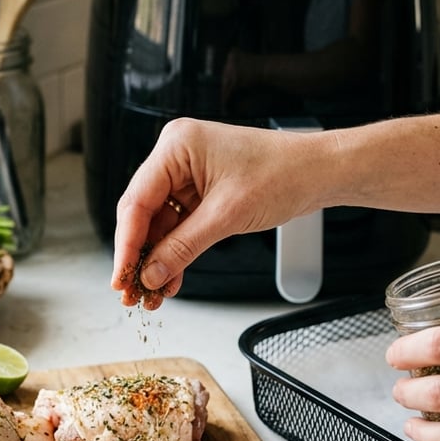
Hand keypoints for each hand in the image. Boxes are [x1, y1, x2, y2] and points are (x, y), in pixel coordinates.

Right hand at [110, 118, 324, 307]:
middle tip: (130, 291)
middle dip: (138, 255)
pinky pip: (178, 227)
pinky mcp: (199, 192)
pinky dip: (175, 253)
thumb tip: (151, 274)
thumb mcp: (227, 216)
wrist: (318, 173)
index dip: (126, 244)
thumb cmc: (283, 174)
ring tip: (151, 294)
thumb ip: (183, 247)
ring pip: (159, 225)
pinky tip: (170, 279)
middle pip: (142, 214)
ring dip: (156, 260)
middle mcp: (177, 156)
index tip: (121, 276)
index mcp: (177, 146)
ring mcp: (187, 174)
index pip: (137, 201)